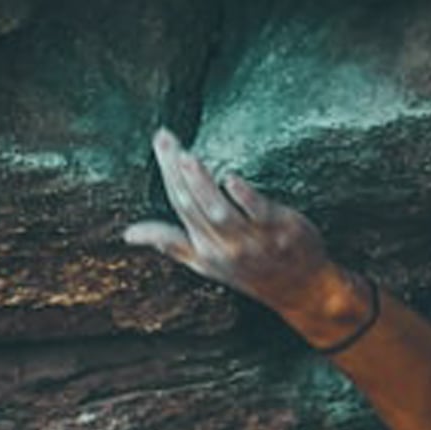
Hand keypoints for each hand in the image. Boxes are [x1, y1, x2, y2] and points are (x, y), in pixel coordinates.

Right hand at [123, 127, 334, 315]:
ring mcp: (251, 241)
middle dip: (176, 171)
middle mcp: (223, 248)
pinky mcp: (278, 231)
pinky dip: (243, 198)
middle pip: (193, 205)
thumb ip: (171, 243)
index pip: (179, 206)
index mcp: (203, 250)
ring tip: (186, 157)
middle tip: (165, 138)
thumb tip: (129, 234)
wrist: (300, 291)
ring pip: (219, 212)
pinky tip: (231, 179)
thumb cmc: (252, 273)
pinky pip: (257, 214)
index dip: (167, 174)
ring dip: (201, 185)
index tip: (160, 143)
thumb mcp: (206, 264)